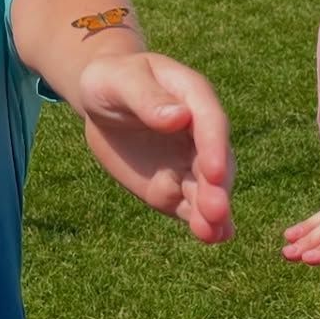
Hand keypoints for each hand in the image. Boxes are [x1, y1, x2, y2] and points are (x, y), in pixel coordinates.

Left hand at [75, 51, 233, 243]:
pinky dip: (203, 222)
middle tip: (215, 211)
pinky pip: (192, 206)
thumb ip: (146, 97)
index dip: (215, 147)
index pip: (210, 123)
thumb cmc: (112, 81)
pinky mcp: (176, 186)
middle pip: (216, 161)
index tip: (214, 172)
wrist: (103, 103)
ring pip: (208, 189)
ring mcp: (190, 162)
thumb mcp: (119, 81)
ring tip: (212, 233)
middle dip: (216, 188)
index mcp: (193, 97)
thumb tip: (178, 117)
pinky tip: (213, 237)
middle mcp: (200, 133)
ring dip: (213, 212)